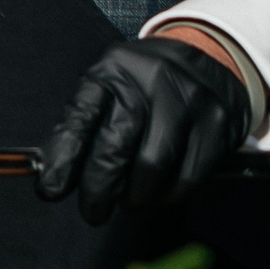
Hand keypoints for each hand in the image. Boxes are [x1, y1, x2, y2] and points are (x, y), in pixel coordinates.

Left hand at [37, 35, 251, 224]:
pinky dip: (167, 196)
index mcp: (112, 72)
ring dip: (135, 196)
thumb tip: (54, 172)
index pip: (79, 118)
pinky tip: (158, 194)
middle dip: (98, 188)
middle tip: (92, 211)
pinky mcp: (218, 125)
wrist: (210, 57)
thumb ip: (84, 123)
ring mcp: (187, 103)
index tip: (50, 188)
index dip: (62, 159)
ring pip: (152, 167)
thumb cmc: (145, 84)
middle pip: (115, 147)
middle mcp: (149, 83)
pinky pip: (188, 177)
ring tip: (129, 200)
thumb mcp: (109, 85)